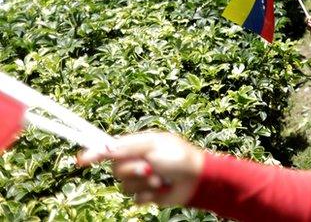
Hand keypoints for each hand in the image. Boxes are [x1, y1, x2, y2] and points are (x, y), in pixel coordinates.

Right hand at [77, 132, 204, 206]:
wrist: (197, 180)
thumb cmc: (179, 158)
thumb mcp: (153, 146)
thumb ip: (127, 147)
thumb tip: (103, 148)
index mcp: (138, 145)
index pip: (110, 148)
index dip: (94, 153)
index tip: (81, 160)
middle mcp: (137, 161)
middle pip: (116, 169)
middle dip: (131, 170)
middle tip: (149, 168)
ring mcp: (141, 178)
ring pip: (124, 185)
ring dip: (143, 184)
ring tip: (160, 179)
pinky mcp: (147, 193)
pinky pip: (135, 198)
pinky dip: (148, 195)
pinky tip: (161, 190)